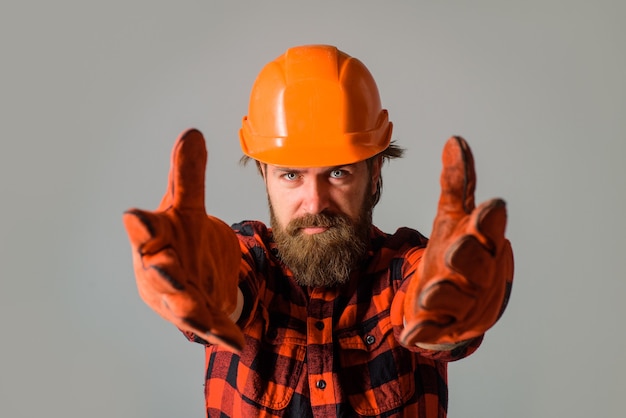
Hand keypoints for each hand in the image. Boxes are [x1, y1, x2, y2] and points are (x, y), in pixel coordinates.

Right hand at [123, 129, 244, 350]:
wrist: (193, 276)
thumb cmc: (181, 238)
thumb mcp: (188, 207)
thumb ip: (189, 175)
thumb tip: (192, 132)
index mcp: (156, 239)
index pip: (144, 230)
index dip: (140, 225)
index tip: (134, 217)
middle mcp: (161, 270)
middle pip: (157, 271)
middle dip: (159, 268)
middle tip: (160, 262)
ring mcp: (178, 296)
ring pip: (179, 303)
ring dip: (185, 306)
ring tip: (192, 311)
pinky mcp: (199, 316)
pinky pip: (210, 326)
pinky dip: (222, 333)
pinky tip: (238, 342)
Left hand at [399, 136, 513, 345]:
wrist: (453, 302)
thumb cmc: (457, 252)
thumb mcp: (453, 217)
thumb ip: (456, 184)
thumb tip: (454, 140)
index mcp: (482, 244)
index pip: (489, 230)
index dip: (489, 220)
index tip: (491, 205)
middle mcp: (477, 274)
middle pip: (475, 263)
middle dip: (467, 255)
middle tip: (455, 248)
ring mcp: (462, 302)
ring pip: (455, 298)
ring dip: (443, 295)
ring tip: (428, 293)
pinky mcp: (445, 326)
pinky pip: (435, 329)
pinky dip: (424, 332)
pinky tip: (409, 334)